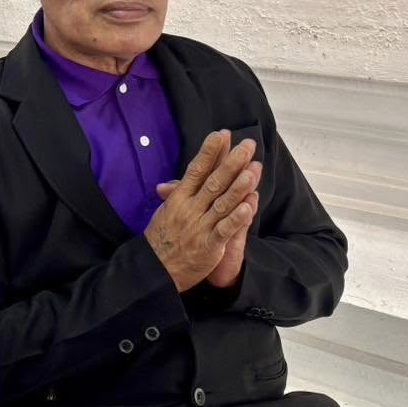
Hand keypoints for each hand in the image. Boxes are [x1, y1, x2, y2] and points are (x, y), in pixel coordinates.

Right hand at [143, 130, 261, 292]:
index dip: (209, 152)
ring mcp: (200, 227)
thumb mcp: (163, 214)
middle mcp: (190, 209)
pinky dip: (237, 218)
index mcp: (178, 199)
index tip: (222, 135)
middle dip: (231, 162)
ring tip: (253, 169)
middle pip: (213, 182)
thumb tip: (167, 184)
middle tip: (248, 145)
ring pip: (222, 203)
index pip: (196, 170)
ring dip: (238, 186)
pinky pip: (225, 230)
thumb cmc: (160, 241)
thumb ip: (172, 197)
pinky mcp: (209, 246)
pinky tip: (249, 206)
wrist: (154, 271)